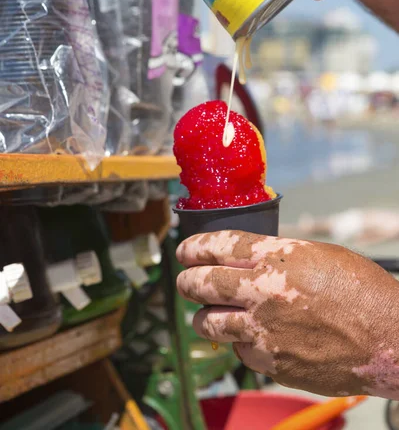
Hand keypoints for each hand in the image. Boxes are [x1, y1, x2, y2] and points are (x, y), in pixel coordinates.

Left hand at [177, 231, 398, 397]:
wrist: (390, 339)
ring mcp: (264, 331)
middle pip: (201, 284)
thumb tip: (247, 261)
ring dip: (204, 317)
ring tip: (209, 314)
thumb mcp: (318, 255)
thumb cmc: (362, 292)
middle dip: (186, 280)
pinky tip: (253, 337)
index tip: (183, 250)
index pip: (218, 246)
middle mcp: (264, 292)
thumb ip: (277, 256)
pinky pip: (239, 351)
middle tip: (185, 280)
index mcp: (277, 258)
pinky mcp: (271, 363)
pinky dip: (239, 343)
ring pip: (208, 324)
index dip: (194, 246)